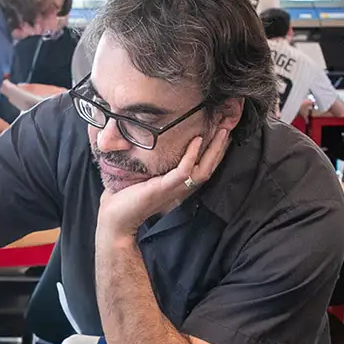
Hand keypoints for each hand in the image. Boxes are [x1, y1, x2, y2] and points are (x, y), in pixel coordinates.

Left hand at [96, 129, 230, 239]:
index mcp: (178, 185)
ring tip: (221, 130)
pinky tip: (196, 140)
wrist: (114, 217)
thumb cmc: (126, 196)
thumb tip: (152, 140)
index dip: (216, 151)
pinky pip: (183, 171)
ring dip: (214, 149)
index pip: (204, 167)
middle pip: (210, 167)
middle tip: (229, 126)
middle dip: (221, 147)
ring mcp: (173, 189)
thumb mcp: (144, 175)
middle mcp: (180, 188)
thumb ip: (154, 162)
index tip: (222, 131)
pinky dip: (191, 155)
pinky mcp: (163, 188)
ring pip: (203, 169)